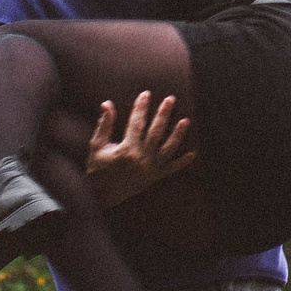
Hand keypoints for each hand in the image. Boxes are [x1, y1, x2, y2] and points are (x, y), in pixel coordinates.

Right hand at [83, 91, 194, 206]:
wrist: (102, 196)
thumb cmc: (97, 168)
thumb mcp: (97, 145)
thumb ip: (104, 124)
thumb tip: (107, 103)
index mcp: (126, 149)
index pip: (136, 123)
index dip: (141, 107)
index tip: (146, 94)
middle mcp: (141, 158)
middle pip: (156, 131)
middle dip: (163, 114)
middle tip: (171, 99)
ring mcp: (150, 168)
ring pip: (168, 148)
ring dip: (177, 134)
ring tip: (186, 120)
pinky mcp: (154, 177)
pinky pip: (171, 169)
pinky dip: (182, 163)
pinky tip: (193, 154)